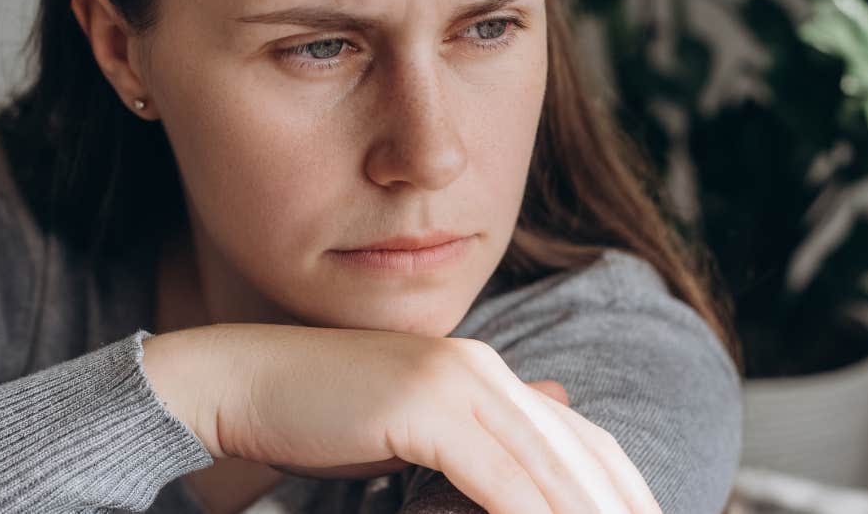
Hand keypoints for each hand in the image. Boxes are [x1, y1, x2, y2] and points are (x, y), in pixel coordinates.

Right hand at [144, 323, 661, 513]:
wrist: (243, 383)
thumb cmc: (323, 415)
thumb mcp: (418, 423)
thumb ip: (485, 428)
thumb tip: (560, 403)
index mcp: (485, 373)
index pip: (580, 440)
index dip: (623, 491)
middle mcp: (481, 368)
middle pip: (578, 453)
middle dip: (621, 509)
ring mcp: (453, 380)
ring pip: (547, 466)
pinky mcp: (420, 404)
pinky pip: (494, 476)